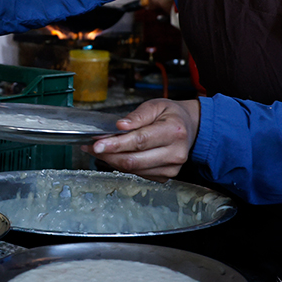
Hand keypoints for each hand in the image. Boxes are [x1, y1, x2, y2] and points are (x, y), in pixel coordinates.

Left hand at [85, 98, 200, 180]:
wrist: (189, 128)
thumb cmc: (171, 115)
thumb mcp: (156, 105)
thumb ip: (137, 115)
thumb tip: (120, 126)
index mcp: (174, 131)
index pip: (139, 141)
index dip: (116, 144)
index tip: (97, 144)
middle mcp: (175, 153)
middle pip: (133, 160)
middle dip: (108, 155)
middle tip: (91, 147)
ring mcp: (171, 168)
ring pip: (133, 169)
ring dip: (112, 160)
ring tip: (99, 149)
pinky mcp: (165, 176)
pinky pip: (138, 173)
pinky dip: (123, 165)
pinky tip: (115, 155)